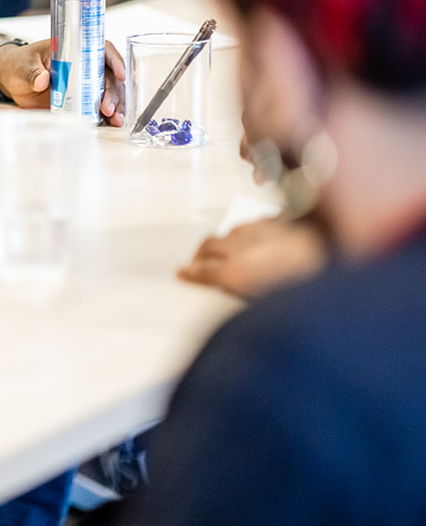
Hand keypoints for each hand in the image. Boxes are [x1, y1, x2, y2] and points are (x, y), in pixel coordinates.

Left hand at [0, 38, 126, 124]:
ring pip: (108, 93)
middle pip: (109, 76)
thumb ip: (32, 72)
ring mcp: (83, 85)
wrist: (10, 79)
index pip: (102, 50)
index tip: (120, 74)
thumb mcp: (23, 65)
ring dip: (115, 106)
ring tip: (114, 121)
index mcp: (75, 50)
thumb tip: (42, 80)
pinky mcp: (78, 101)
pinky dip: (106, 116)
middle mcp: (84, 67)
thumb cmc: (18, 64)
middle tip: (107, 109)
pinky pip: (97, 108)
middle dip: (113, 92)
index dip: (115, 60)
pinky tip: (110, 125)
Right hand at [177, 217, 326, 297]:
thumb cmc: (313, 284)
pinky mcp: (281, 222)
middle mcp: (245, 248)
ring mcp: (263, 231)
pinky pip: (254, 224)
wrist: (343, 253)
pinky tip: (252, 236)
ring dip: (223, 241)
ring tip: (221, 249)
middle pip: (210, 246)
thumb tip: (236, 293)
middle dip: (200, 254)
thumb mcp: (271, 303)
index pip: (203, 271)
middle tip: (195, 261)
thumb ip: (247, 295)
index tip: (183, 273)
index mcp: (237, 273)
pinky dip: (247, 232)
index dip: (190, 273)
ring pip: (231, 232)